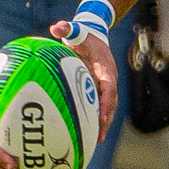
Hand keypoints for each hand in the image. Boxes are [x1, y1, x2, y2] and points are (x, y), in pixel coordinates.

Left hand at [50, 23, 116, 140]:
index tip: (101, 117)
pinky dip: (96, 118)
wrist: (95, 33)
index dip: (106, 103)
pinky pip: (100, 105)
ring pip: (108, 107)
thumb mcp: (76, 30)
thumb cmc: (84, 34)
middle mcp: (108, 78)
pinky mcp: (100, 88)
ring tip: (95, 140)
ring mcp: (105, 84)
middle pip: (111, 103)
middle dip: (106, 120)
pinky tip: (87, 131)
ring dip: (103, 123)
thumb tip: (57, 28)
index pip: (109, 88)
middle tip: (98, 136)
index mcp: (105, 68)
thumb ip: (67, 28)